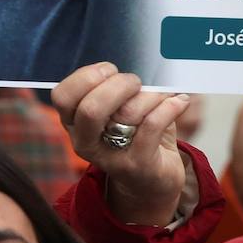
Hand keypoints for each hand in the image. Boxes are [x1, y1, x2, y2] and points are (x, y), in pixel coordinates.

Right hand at [51, 62, 191, 225]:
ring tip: (163, 95)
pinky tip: (179, 102)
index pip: (62, 96)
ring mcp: (110, 157)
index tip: (110, 70)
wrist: (153, 181)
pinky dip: (170, 107)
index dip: (87, 77)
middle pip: (91, 108)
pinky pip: (152, 126)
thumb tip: (138, 60)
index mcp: (74, 123)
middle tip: (136, 83)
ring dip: (151, 96)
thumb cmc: (136, 135)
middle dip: (119, 86)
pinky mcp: (137, 165)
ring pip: (128, 114)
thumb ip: (116, 89)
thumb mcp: (118, 110)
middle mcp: (85, 143)